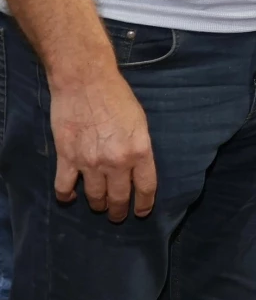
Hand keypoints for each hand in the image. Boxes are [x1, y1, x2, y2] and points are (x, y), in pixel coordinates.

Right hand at [50, 66, 156, 221]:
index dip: (144, 204)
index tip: (141, 212)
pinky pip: (65, 187)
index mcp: (140, 151)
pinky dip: (66, 196)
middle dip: (118, 210)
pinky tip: (70, 197)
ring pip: (94, 196)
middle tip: (117, 215)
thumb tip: (137, 165)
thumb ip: (139, 146)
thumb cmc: (117, 97)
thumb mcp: (140, 122)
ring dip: (97, 205)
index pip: (145, 187)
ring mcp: (90, 162)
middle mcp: (116, 162)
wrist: (86, 83)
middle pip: (118, 197)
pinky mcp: (67, 158)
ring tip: (98, 206)